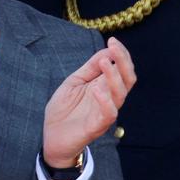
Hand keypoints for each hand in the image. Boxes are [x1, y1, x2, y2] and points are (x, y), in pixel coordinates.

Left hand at [42, 38, 135, 171]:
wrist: (51, 138)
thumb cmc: (63, 111)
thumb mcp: (73, 83)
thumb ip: (89, 69)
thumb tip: (106, 50)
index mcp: (105, 86)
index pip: (122, 68)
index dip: (121, 54)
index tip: (113, 40)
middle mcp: (110, 98)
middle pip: (128, 78)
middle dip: (123, 61)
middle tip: (114, 47)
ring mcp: (105, 112)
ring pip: (120, 94)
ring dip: (114, 76)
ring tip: (104, 63)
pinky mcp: (97, 126)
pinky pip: (109, 113)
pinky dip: (106, 101)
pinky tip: (97, 89)